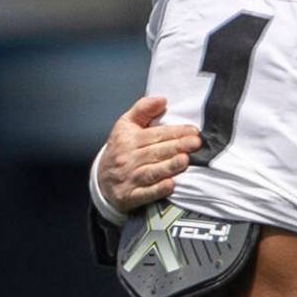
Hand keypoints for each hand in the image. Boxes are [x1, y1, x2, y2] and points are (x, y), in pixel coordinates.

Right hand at [98, 96, 200, 212]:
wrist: (101, 180)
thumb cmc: (120, 149)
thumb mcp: (125, 125)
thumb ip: (143, 109)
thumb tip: (162, 99)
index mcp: (128, 139)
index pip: (155, 134)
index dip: (175, 132)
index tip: (193, 131)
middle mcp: (127, 159)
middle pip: (155, 152)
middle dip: (177, 147)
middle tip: (195, 143)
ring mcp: (128, 179)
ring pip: (151, 172)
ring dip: (169, 167)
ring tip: (185, 160)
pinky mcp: (129, 197)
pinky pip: (145, 194)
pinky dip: (158, 190)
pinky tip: (171, 185)